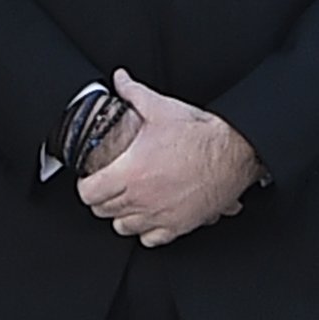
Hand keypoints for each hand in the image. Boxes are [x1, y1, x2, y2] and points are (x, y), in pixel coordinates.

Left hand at [77, 69, 259, 247]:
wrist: (233, 152)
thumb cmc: (199, 134)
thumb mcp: (160, 107)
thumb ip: (133, 92)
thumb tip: (120, 79)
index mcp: (131, 173)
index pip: (90, 193)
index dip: (85, 186)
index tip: (89, 179)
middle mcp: (142, 198)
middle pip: (104, 211)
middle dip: (101, 199)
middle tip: (106, 186)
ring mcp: (161, 215)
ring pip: (125, 228)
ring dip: (121, 215)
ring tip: (125, 200)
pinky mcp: (180, 225)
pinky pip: (152, 240)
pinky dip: (146, 231)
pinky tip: (149, 216)